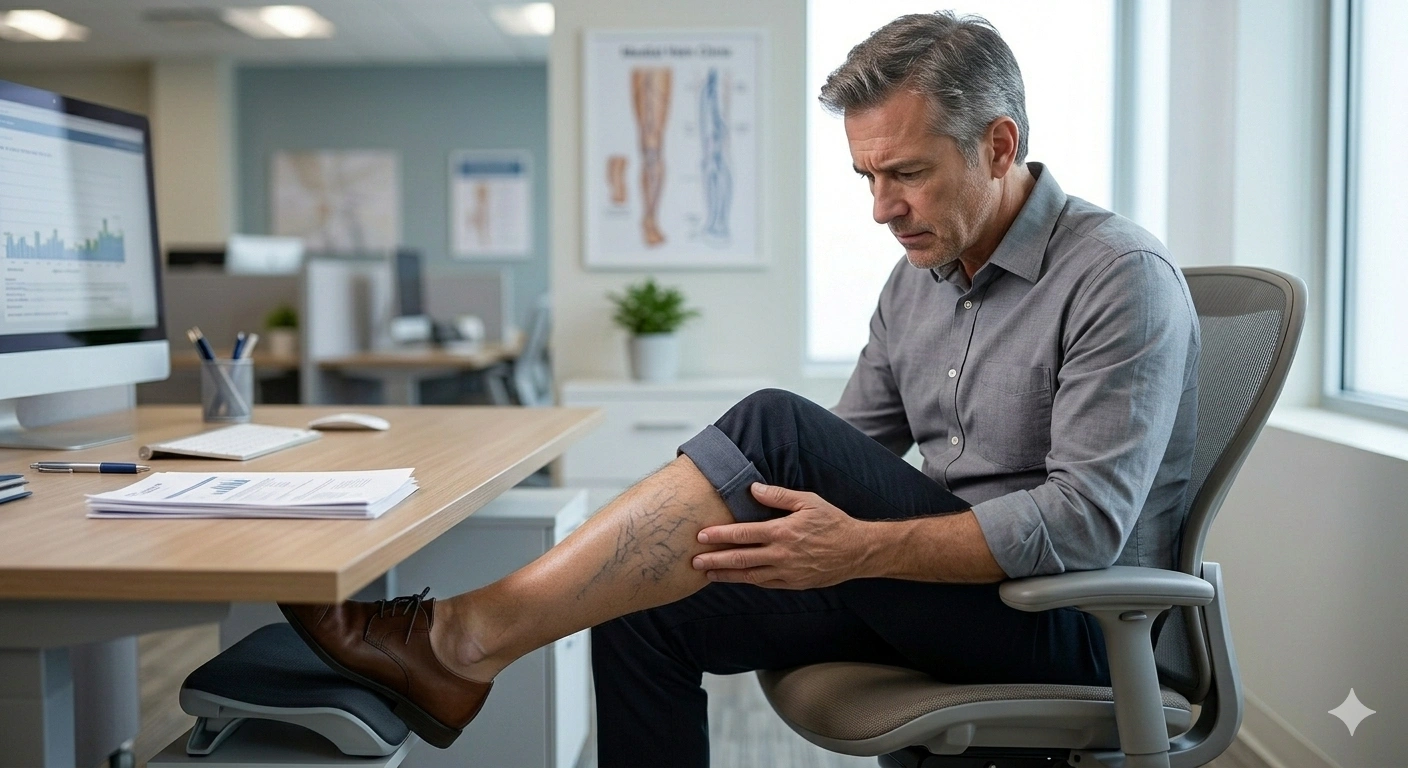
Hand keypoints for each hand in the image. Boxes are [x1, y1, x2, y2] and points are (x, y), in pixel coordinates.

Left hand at [691, 483, 872, 588]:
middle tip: (693, 560)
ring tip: (706, 573)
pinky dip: (747, 580)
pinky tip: (735, 578)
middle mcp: (781, 555)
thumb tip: (753, 488)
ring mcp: (786, 572)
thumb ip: (779, 496)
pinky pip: (764, 583)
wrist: (856, 551)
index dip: (720, 535)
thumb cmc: (832, 522)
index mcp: (782, 532)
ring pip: (749, 575)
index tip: (702, 536)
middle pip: (740, 558)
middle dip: (714, 559)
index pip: (743, 534)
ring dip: (726, 574)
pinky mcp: (793, 583)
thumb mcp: (808, 501)